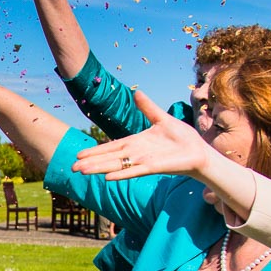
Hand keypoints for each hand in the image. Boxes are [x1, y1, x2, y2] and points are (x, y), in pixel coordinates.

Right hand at [73, 92, 214, 180]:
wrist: (198, 151)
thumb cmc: (182, 137)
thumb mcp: (162, 118)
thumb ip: (148, 108)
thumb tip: (136, 92)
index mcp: (137, 142)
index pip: (112, 147)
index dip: (96, 151)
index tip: (79, 155)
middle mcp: (137, 154)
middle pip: (109, 158)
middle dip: (91, 163)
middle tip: (72, 168)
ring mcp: (144, 161)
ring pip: (117, 166)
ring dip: (100, 169)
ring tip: (83, 172)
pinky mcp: (154, 167)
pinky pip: (134, 171)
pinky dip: (122, 174)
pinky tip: (108, 177)